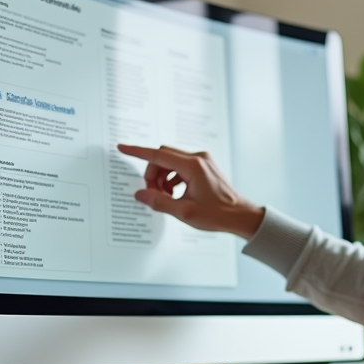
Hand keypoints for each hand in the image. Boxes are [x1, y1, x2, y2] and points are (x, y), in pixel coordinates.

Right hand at [117, 144, 264, 238]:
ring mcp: (202, 161)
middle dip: (152, 173)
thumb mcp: (184, 212)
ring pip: (170, 162)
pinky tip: (174, 194)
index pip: (158, 154)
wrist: (239, 216)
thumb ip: (159, 202)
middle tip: (152, 193)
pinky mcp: (204, 167)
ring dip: (162, 177)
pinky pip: (179, 167)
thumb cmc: (218, 214)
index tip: (123, 148)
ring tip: (165, 197)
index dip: (137, 151)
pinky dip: (172, 178)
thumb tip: (141, 195)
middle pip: (163, 157)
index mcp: (193, 166)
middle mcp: (198, 159)